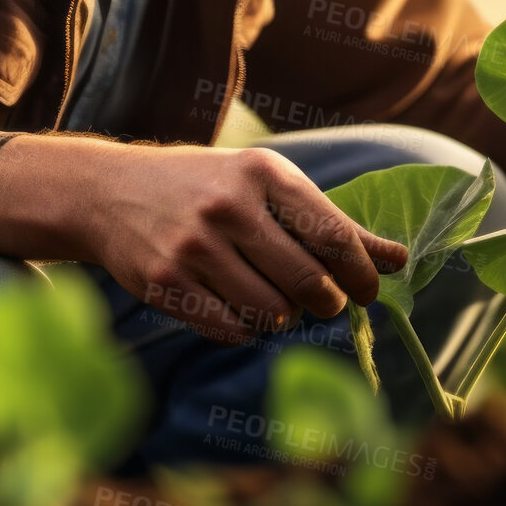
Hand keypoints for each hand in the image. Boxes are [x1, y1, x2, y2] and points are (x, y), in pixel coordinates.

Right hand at [0, 137, 407, 344]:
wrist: (107, 192)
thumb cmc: (205, 187)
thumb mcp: (267, 186)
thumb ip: (332, 223)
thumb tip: (398, 259)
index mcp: (263, 174)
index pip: (334, 237)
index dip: (361, 274)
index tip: (368, 290)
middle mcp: (229, 207)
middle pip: (308, 282)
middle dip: (327, 303)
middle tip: (325, 303)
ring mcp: (193, 247)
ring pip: (270, 313)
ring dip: (284, 318)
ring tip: (278, 304)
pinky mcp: (165, 283)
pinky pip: (229, 330)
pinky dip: (246, 330)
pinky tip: (240, 311)